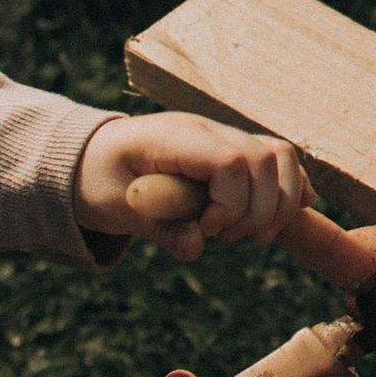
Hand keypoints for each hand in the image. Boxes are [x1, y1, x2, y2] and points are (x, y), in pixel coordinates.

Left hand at [76, 112, 310, 257]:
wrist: (88, 159)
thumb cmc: (99, 181)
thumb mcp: (118, 210)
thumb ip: (160, 227)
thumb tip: (195, 247)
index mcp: (177, 137)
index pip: (233, 161)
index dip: (231, 203)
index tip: (206, 229)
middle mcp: (208, 129)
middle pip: (266, 160)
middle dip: (257, 211)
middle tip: (223, 236)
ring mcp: (224, 136)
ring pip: (280, 156)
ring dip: (277, 202)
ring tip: (246, 232)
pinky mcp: (233, 150)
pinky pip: (277, 159)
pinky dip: (286, 188)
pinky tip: (276, 217)